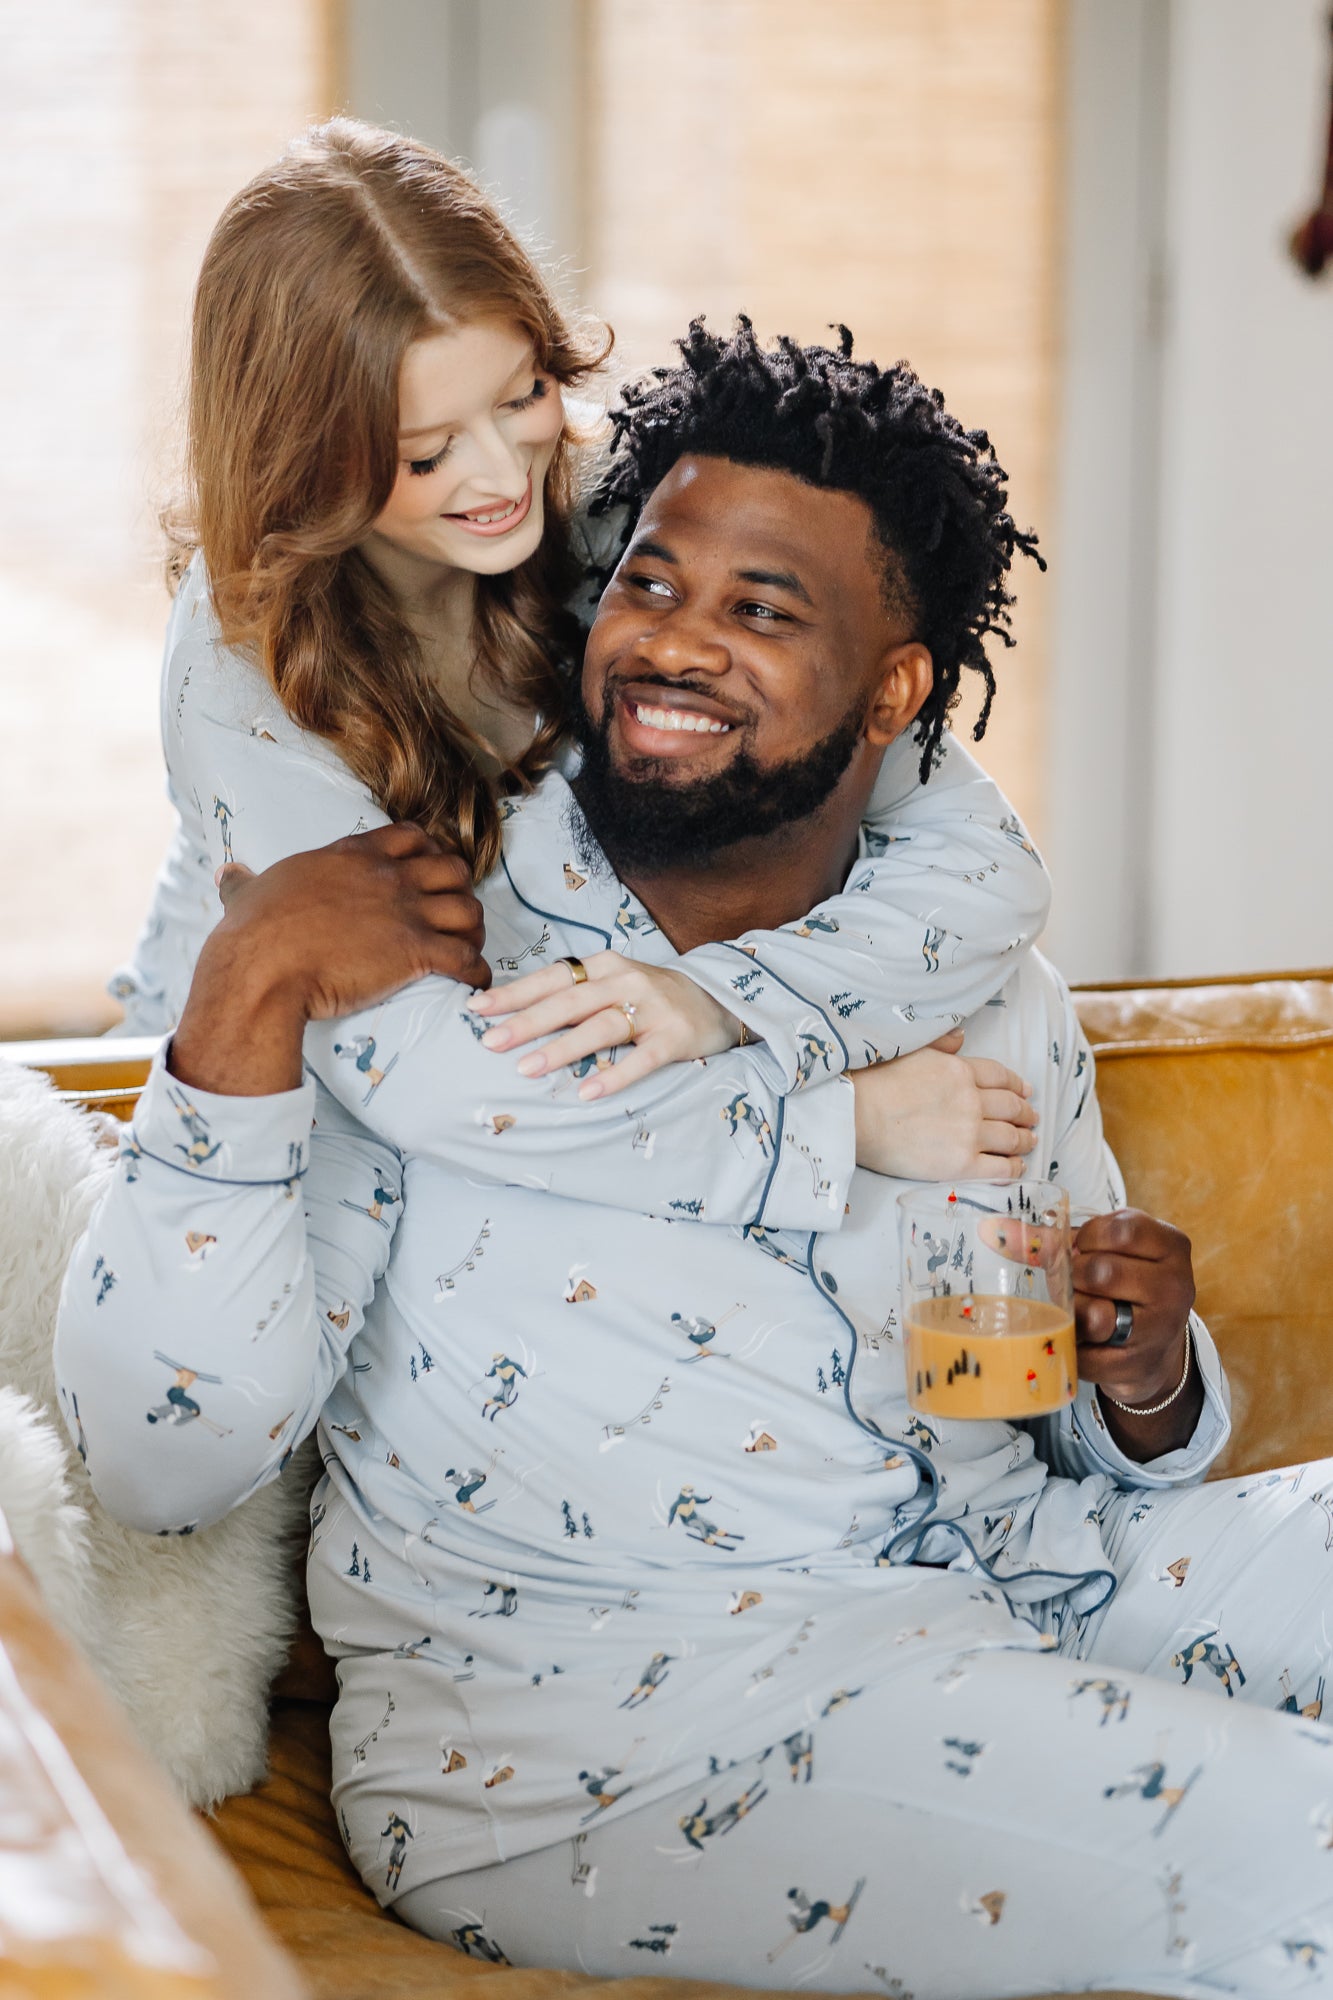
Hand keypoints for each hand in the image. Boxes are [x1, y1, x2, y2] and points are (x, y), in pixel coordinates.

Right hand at [169, 826, 488, 1097]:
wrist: (262, 969)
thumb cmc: (251, 934)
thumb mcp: (249, 895)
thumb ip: (246, 882)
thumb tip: (228, 874)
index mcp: (353, 855)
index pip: (411, 837)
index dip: (428, 854)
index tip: (428, 874)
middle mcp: (387, 876)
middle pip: (452, 869)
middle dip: (459, 892)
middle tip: (452, 916)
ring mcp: (405, 912)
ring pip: (469, 910)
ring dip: (474, 931)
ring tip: (468, 949)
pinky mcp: (415, 952)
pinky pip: (466, 958)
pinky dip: (477, 972)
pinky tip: (473, 984)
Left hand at [465, 952, 740, 1098]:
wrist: (719, 1002)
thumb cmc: (652, 998)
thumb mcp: (613, 985)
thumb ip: (574, 995)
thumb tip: (514, 1014)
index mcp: (604, 966)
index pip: (552, 978)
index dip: (514, 993)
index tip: (477, 1009)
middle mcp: (626, 981)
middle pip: (570, 1001)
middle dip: (527, 1021)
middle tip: (489, 1042)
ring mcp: (653, 1009)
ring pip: (601, 1028)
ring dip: (562, 1048)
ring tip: (526, 1069)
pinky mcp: (675, 1038)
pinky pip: (641, 1060)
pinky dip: (614, 1076)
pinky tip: (587, 1093)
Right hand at [851, 1037, 1037, 1180]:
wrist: (855, 1115)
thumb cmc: (874, 1082)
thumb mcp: (910, 1050)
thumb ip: (940, 1045)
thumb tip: (961, 1037)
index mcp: (960, 1070)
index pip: (1001, 1077)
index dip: (1017, 1085)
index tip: (1024, 1091)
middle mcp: (971, 1100)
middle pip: (1011, 1107)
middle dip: (1025, 1113)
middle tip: (1031, 1118)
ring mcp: (969, 1133)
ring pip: (1010, 1137)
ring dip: (1025, 1140)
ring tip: (1030, 1141)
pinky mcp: (961, 1164)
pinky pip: (999, 1167)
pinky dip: (1014, 1167)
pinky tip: (1017, 1166)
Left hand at [1072, 1208, 1195, 1405]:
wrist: (1154, 1348)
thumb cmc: (1123, 1287)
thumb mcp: (1107, 1250)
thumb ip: (1056, 1238)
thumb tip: (993, 1229)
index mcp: (1172, 1246)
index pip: (1120, 1230)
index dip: (1088, 1238)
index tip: (1084, 1249)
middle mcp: (1175, 1286)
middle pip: (1101, 1271)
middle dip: (1074, 1277)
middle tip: (1076, 1283)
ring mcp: (1161, 1329)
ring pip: (1094, 1315)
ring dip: (1073, 1312)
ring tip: (1079, 1309)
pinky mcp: (1139, 1365)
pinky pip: (1086, 1354)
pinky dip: (1072, 1346)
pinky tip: (1081, 1339)